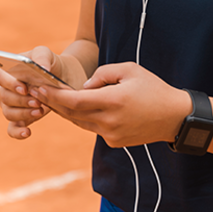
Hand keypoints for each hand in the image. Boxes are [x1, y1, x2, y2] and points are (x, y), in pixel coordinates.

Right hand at [0, 46, 61, 138]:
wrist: (60, 79)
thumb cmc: (48, 64)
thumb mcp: (46, 54)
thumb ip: (42, 57)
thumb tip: (42, 68)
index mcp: (4, 71)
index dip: (10, 84)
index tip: (24, 88)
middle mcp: (2, 89)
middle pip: (4, 97)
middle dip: (21, 101)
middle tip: (38, 102)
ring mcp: (9, 105)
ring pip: (8, 113)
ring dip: (24, 113)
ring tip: (41, 111)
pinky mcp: (18, 119)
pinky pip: (12, 129)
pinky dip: (18, 133)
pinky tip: (28, 132)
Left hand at [31, 62, 191, 147]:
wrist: (175, 117)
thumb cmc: (153, 88)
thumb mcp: (129, 69)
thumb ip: (102, 74)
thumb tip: (83, 87)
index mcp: (113, 101)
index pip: (74, 101)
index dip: (54, 96)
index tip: (40, 88)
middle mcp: (109, 121)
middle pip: (72, 114)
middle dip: (53, 103)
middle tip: (37, 92)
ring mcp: (111, 134)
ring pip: (79, 122)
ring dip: (65, 112)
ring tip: (52, 99)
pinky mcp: (114, 141)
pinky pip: (92, 128)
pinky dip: (83, 118)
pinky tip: (76, 108)